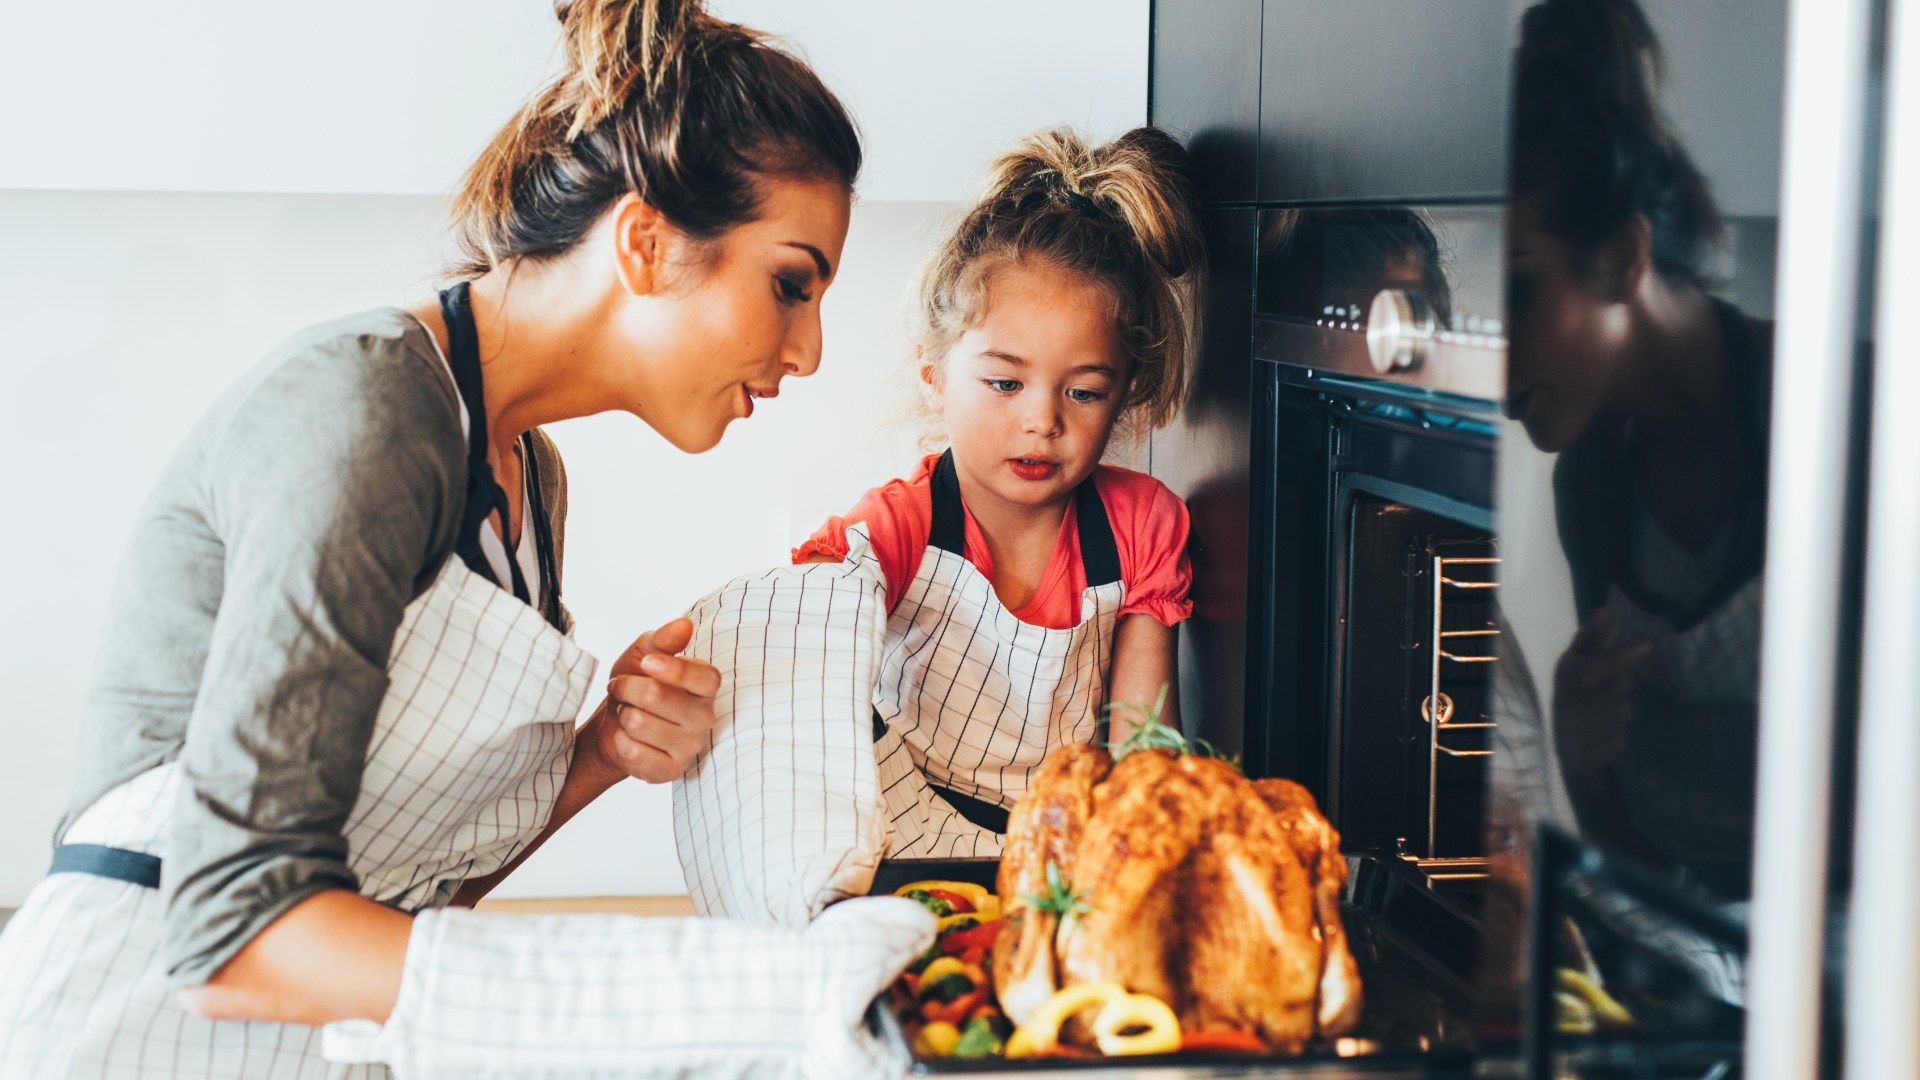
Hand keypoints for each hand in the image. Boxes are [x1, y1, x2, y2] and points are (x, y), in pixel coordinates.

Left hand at [591, 617, 722, 783]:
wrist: (615, 726)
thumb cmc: (636, 684)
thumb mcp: (644, 654)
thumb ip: (663, 640)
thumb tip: (684, 625)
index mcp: (706, 686)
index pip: (704, 678)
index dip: (673, 670)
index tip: (646, 663)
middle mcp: (705, 717)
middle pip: (656, 696)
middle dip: (627, 688)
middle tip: (623, 689)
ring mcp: (690, 747)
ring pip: (639, 723)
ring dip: (623, 715)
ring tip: (628, 714)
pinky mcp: (670, 772)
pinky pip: (633, 753)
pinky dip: (620, 741)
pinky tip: (628, 738)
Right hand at [1552, 608, 1650, 778]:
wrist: (1566, 747)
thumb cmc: (1580, 693)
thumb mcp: (1583, 662)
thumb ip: (1594, 638)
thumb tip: (1605, 609)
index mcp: (1563, 676)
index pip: (1591, 667)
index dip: (1618, 658)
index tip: (1646, 646)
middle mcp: (1562, 706)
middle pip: (1614, 690)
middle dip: (1625, 684)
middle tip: (1625, 681)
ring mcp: (1569, 736)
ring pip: (1622, 716)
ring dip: (1623, 711)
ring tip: (1612, 709)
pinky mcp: (1581, 760)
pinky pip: (1618, 744)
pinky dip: (1619, 738)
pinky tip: (1608, 735)